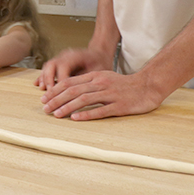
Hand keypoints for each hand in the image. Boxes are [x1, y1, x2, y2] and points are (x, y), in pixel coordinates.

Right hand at [35, 47, 111, 90]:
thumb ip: (88, 81)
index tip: (62, 95)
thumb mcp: (99, 72)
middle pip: (51, 65)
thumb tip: (80, 94)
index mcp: (76, 55)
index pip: (64, 67)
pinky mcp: (58, 62)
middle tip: (49, 95)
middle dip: (48, 81)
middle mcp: (66, 55)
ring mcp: (61, 57)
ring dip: (44, 80)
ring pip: (48, 66)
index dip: (61, 82)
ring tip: (44, 93)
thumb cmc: (101, 63)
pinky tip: (39, 85)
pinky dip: (43, 77)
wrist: (99, 54)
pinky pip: (47, 68)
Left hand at [40, 70, 164, 119]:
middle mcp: (100, 83)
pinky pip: (101, 110)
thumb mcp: (104, 78)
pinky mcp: (119, 105)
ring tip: (56, 114)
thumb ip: (88, 83)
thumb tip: (69, 90)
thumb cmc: (124, 85)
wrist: (148, 86)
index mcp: (95, 76)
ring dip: (67, 107)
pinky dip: (87, 114)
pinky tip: (75, 118)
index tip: (44, 98)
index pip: (70, 82)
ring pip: (84, 99)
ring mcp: (110, 94)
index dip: (55, 90)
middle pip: (73, 90)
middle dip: (56, 99)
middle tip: (45, 108)